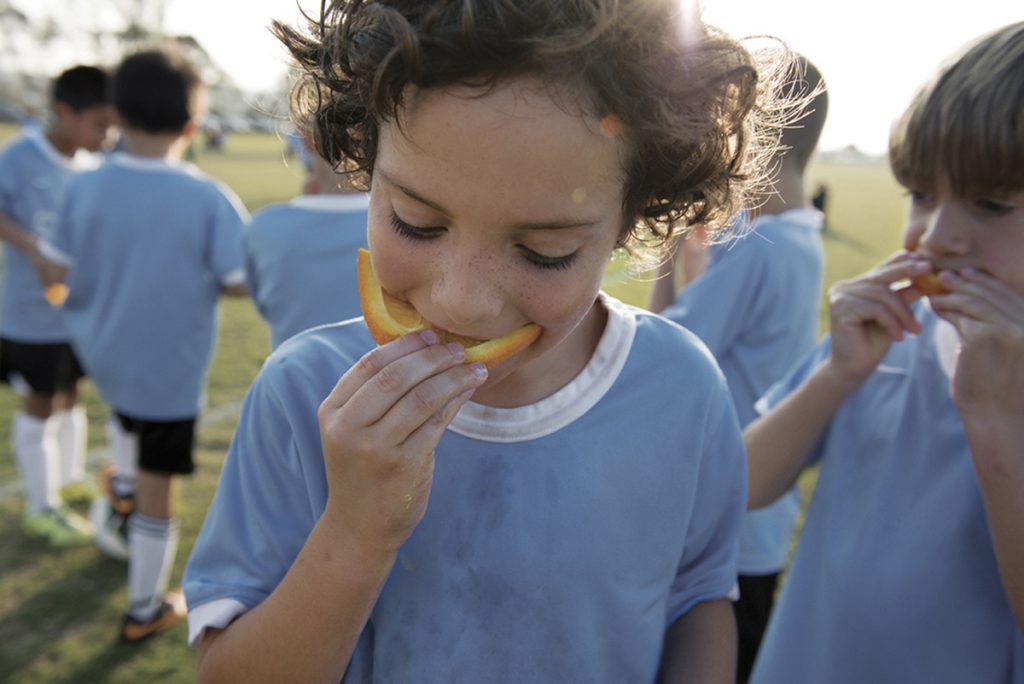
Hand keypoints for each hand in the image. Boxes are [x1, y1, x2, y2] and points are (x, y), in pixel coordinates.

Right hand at [317, 330, 487, 555]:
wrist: (359, 526)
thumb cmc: (362, 469)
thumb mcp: (352, 429)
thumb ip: (374, 394)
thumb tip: (420, 348)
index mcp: (333, 411)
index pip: (370, 365)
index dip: (404, 346)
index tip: (431, 335)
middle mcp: (349, 428)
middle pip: (396, 378)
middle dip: (432, 358)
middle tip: (457, 349)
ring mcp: (376, 449)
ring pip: (421, 399)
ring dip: (452, 378)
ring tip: (473, 368)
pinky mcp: (404, 466)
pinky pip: (436, 423)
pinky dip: (455, 402)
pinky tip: (468, 392)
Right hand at [825, 252, 932, 385]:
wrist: (854, 369)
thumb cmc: (874, 343)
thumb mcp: (894, 316)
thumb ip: (903, 297)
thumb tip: (923, 280)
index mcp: (854, 286)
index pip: (881, 268)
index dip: (902, 262)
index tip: (925, 261)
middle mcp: (843, 287)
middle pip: (881, 275)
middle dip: (907, 271)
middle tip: (928, 268)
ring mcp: (839, 296)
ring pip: (882, 294)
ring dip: (903, 313)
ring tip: (915, 330)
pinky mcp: (840, 308)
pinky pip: (876, 308)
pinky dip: (892, 323)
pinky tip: (899, 338)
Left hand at [928, 268, 1023, 423]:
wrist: (998, 417)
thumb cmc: (1001, 386)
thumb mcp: (1006, 349)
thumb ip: (996, 323)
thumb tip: (969, 297)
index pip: (1009, 293)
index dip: (986, 280)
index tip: (967, 273)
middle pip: (993, 292)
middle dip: (966, 281)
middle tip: (943, 276)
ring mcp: (1008, 330)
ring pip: (974, 301)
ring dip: (951, 294)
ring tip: (934, 292)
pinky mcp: (984, 338)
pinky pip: (960, 315)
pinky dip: (945, 308)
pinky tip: (934, 307)